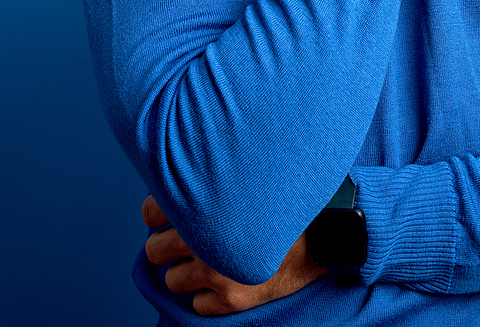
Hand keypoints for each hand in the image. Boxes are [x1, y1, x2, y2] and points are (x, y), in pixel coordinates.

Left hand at [142, 195, 325, 316]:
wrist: (328, 228)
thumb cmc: (288, 197)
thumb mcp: (247, 174)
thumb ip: (212, 177)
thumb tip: (178, 178)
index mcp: (204, 204)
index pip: (151, 211)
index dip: (159, 212)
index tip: (170, 214)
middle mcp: (205, 240)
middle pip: (155, 250)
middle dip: (168, 244)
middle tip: (188, 239)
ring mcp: (218, 273)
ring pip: (173, 280)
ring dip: (186, 271)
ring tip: (207, 260)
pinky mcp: (233, 299)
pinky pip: (198, 305)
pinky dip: (208, 295)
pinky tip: (226, 279)